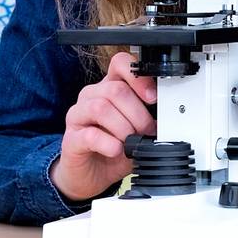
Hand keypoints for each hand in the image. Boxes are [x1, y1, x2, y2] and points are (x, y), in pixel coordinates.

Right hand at [51, 52, 155, 202]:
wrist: (93, 173)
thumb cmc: (116, 146)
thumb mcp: (138, 127)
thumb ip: (149, 114)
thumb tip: (167, 114)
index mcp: (110, 87)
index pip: (120, 63)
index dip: (139, 77)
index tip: (153, 97)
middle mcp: (91, 96)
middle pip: (116, 90)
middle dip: (138, 113)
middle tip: (147, 130)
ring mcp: (78, 116)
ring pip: (100, 107)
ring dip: (123, 127)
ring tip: (131, 141)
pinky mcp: (70, 139)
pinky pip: (89, 134)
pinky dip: (108, 143)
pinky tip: (116, 150)